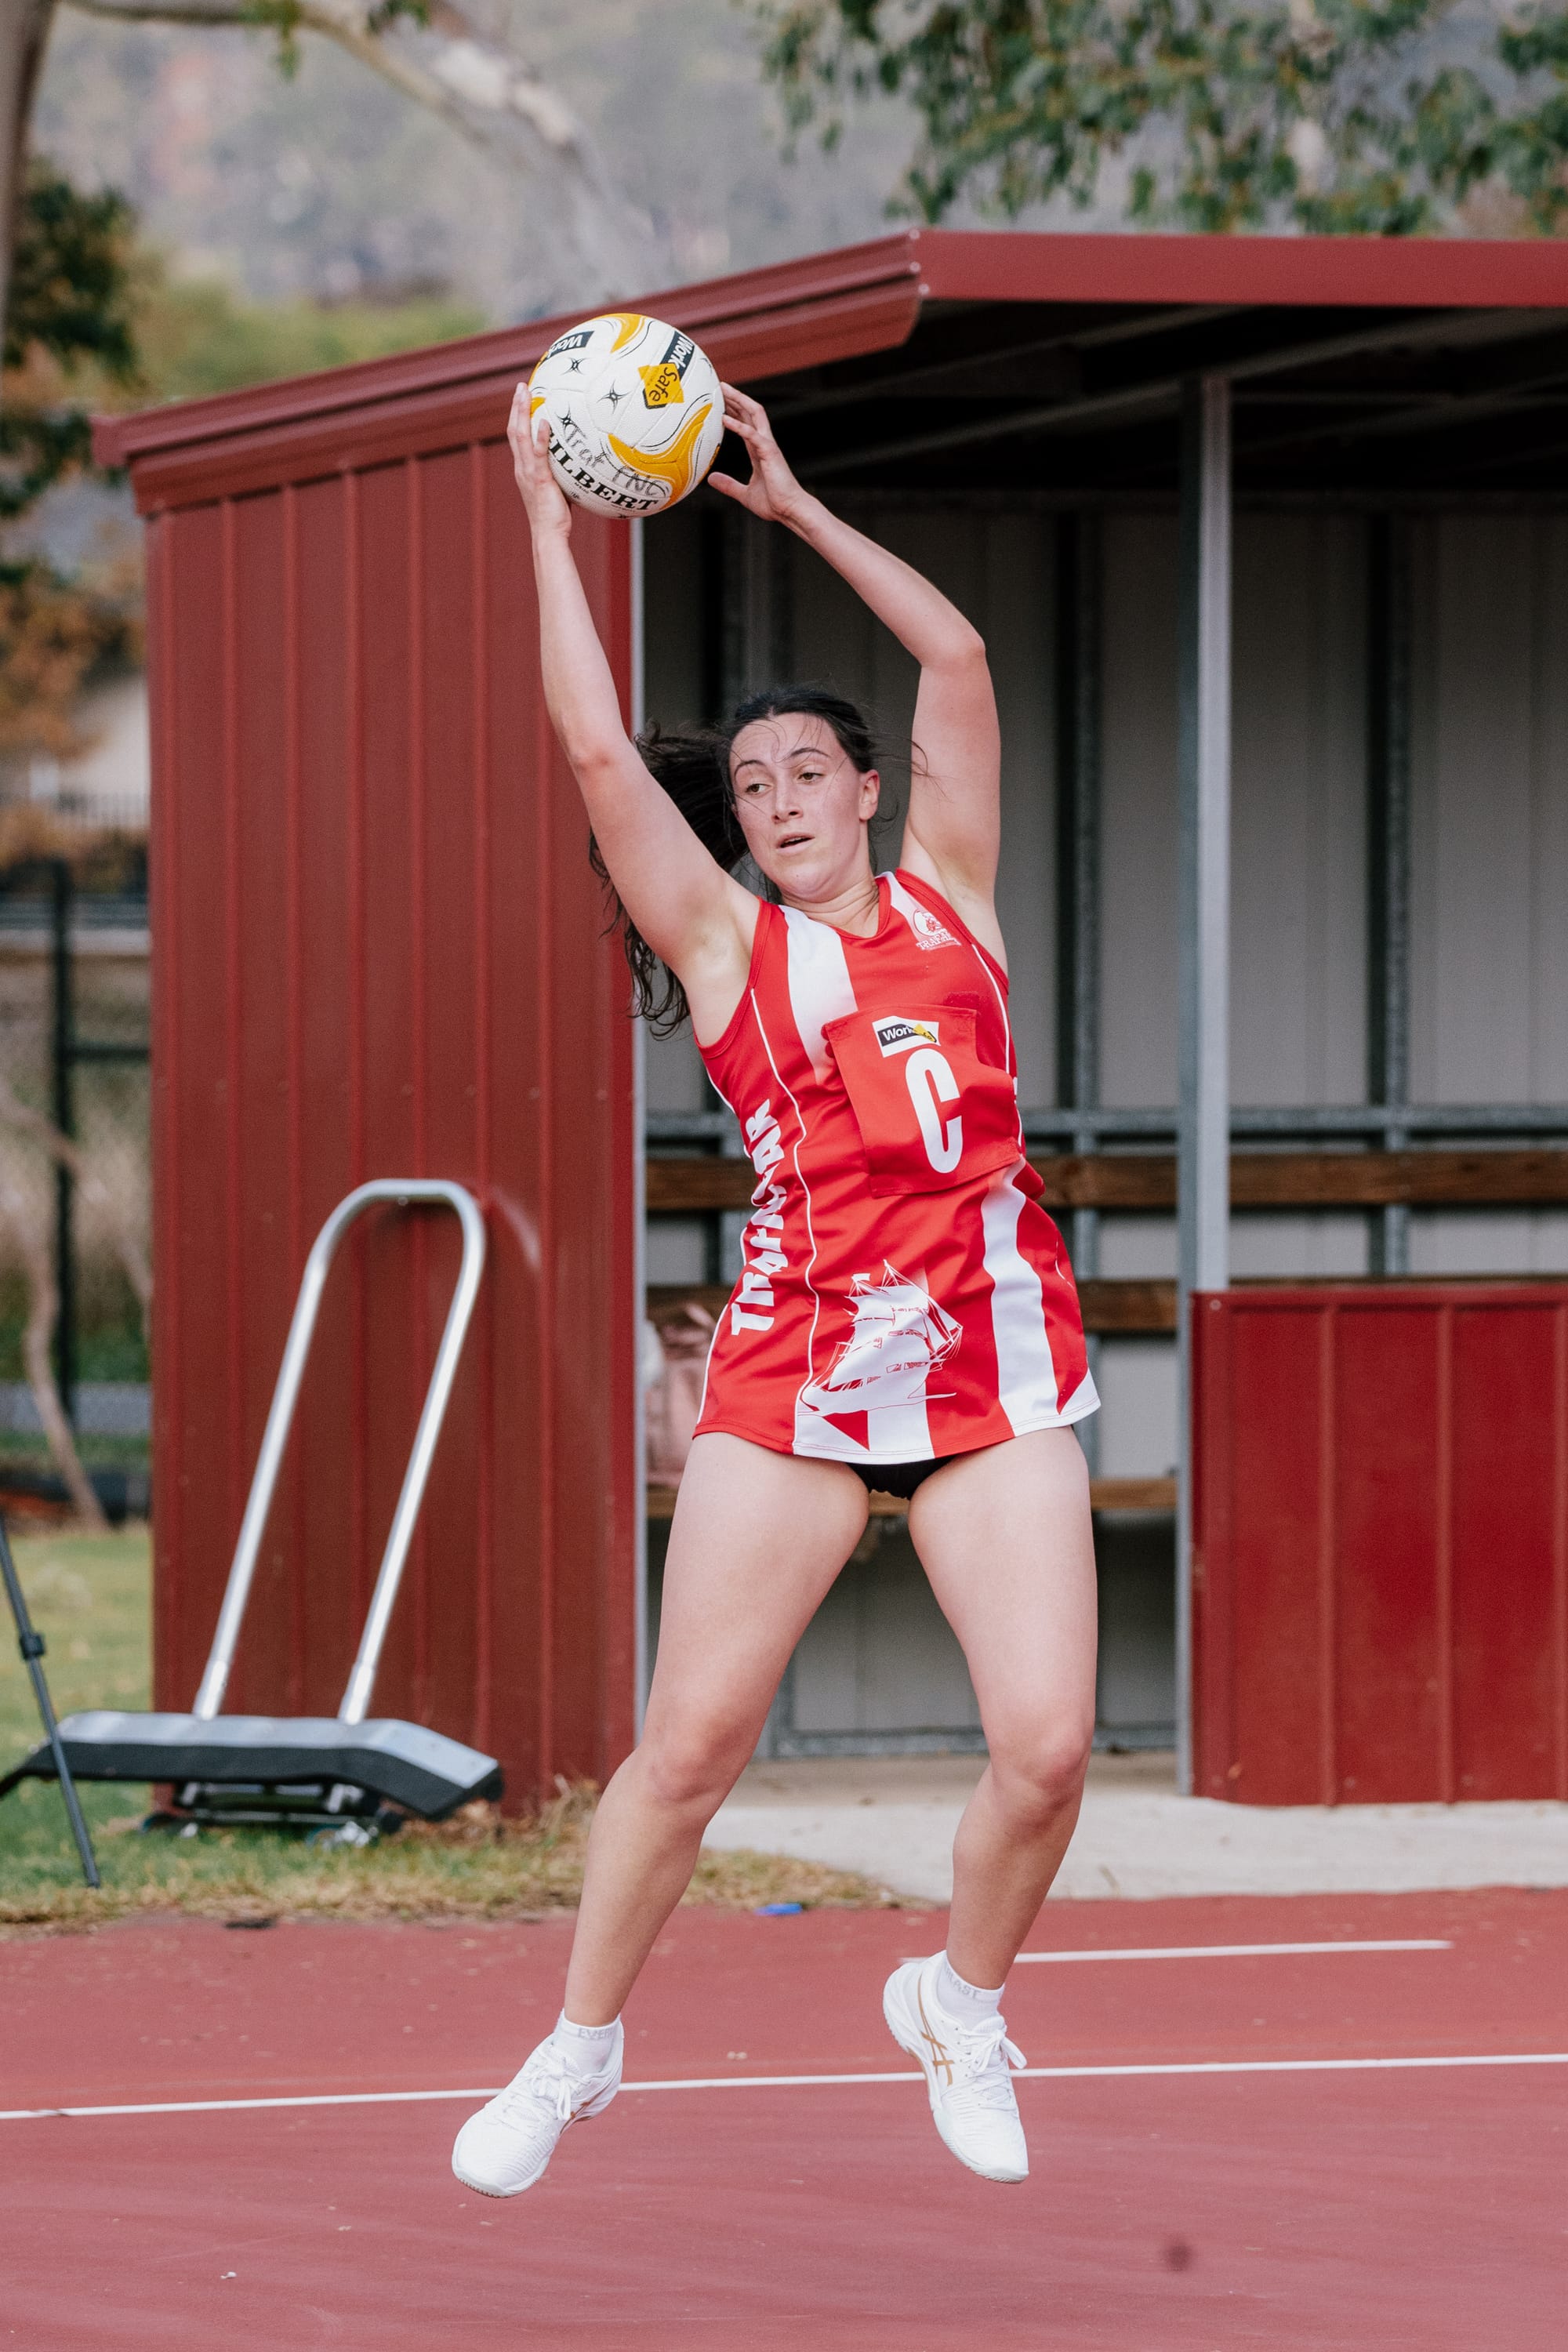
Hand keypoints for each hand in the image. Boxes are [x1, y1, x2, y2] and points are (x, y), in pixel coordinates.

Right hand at [508, 383, 571, 537]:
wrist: (548, 534)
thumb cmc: (556, 515)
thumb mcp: (558, 488)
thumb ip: (563, 472)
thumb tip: (580, 461)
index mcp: (523, 468)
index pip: (516, 437)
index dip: (517, 416)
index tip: (521, 397)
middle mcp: (521, 467)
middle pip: (514, 430)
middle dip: (516, 406)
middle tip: (521, 386)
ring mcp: (528, 472)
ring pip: (521, 436)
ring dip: (522, 412)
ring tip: (525, 393)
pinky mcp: (539, 479)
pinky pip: (539, 455)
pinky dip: (540, 437)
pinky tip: (544, 422)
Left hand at [708, 385, 812, 528]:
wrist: (790, 511)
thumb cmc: (774, 503)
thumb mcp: (744, 494)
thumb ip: (729, 485)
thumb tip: (712, 480)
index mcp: (758, 450)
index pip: (745, 422)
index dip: (733, 409)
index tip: (719, 400)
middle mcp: (764, 443)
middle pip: (750, 411)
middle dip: (735, 397)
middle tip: (718, 385)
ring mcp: (768, 445)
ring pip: (754, 414)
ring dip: (738, 400)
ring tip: (723, 390)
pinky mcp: (769, 453)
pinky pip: (752, 435)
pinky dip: (738, 426)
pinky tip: (724, 419)